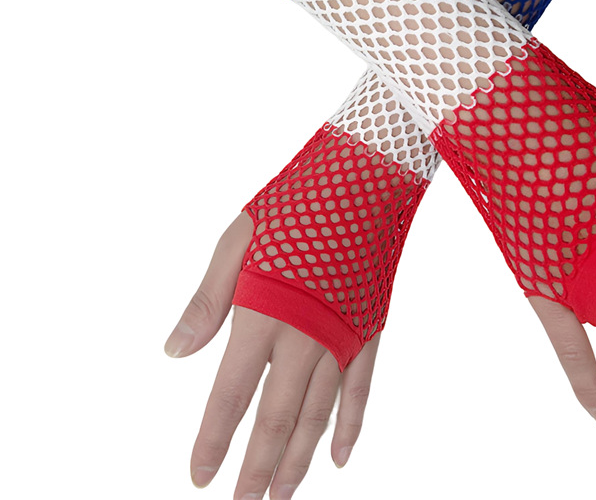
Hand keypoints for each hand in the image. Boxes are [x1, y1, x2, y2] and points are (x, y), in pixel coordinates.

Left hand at [163, 212, 379, 498]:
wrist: (366, 177)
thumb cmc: (296, 201)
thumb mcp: (238, 240)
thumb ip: (208, 300)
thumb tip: (174, 351)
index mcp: (264, 314)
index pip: (231, 395)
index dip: (214, 440)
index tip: (199, 476)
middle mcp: (305, 336)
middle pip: (276, 418)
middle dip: (257, 468)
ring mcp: (342, 336)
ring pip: (319, 414)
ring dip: (298, 458)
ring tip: (282, 494)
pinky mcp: (370, 328)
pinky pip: (361, 390)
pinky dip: (350, 425)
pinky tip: (340, 456)